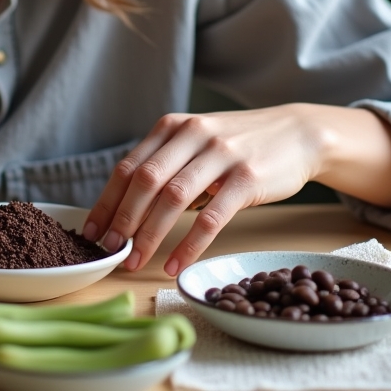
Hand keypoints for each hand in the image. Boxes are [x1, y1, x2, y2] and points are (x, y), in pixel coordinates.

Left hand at [82, 104, 324, 276]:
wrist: (298, 133)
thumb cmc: (239, 144)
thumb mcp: (196, 142)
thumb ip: (164, 164)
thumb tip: (124, 209)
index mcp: (172, 127)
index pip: (128, 168)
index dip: (106, 202)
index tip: (92, 232)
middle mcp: (192, 135)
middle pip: (145, 182)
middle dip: (122, 221)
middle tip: (109, 251)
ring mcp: (220, 155)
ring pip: (173, 199)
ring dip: (149, 235)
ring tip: (135, 261)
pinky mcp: (247, 178)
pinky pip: (211, 217)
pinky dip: (189, 244)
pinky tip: (176, 263)